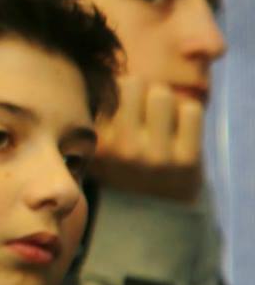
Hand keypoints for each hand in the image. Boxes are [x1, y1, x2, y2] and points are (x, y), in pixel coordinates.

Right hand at [89, 77, 204, 203]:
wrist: (153, 216)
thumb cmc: (122, 171)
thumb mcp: (96, 147)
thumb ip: (94, 115)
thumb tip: (99, 68)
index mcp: (97, 142)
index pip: (108, 87)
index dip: (118, 90)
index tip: (122, 104)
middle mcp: (123, 148)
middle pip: (136, 83)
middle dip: (142, 91)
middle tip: (144, 110)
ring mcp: (156, 155)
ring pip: (163, 94)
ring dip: (165, 101)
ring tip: (162, 120)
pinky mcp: (188, 160)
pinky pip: (191, 110)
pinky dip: (188, 114)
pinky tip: (180, 130)